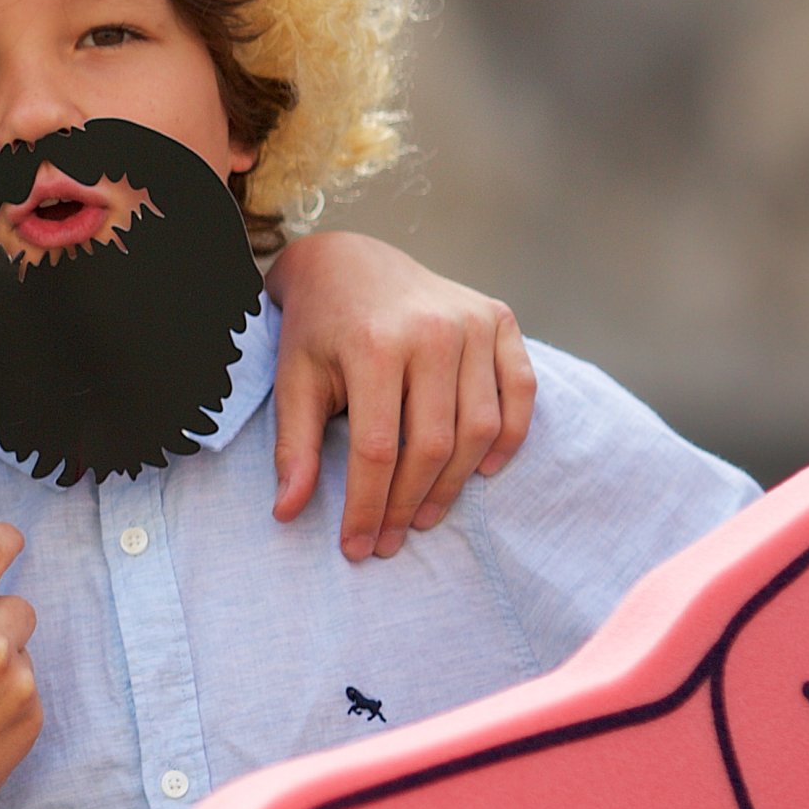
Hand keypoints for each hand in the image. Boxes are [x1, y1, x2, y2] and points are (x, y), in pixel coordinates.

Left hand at [265, 231, 535, 561]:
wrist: (351, 261)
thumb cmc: (318, 329)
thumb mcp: (294, 383)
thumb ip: (294, 447)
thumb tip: (287, 512)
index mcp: (373, 344)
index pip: (376, 450)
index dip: (367, 507)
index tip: (358, 546)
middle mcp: (432, 330)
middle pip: (431, 445)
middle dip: (409, 505)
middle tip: (391, 541)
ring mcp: (473, 322)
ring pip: (479, 427)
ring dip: (455, 484)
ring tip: (425, 516)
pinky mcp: (500, 319)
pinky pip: (521, 390)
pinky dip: (509, 437)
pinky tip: (481, 471)